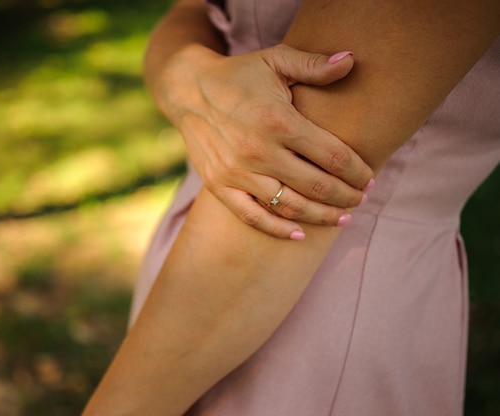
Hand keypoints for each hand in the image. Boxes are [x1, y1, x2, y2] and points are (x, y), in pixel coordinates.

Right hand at [157, 44, 374, 238]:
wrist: (188, 90)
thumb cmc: (239, 75)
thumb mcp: (276, 60)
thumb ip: (314, 65)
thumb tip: (352, 60)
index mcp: (277, 120)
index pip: (333, 156)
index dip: (358, 172)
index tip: (369, 178)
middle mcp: (258, 150)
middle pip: (317, 186)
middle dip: (346, 197)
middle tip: (361, 199)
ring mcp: (237, 172)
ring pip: (289, 206)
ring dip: (321, 216)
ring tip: (342, 218)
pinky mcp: (219, 185)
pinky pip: (253, 217)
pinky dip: (278, 230)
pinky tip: (300, 234)